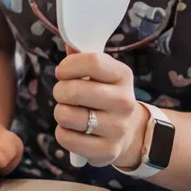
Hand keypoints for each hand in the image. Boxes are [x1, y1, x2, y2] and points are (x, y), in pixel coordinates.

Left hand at [53, 51, 147, 169]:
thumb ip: (84, 58)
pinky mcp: (107, 151)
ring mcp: (118, 128)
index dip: (68, 66)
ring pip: (65, 115)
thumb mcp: (103, 75)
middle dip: (60, 91)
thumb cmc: (107, 96)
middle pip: (73, 90)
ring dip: (60, 112)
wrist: (131, 133)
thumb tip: (68, 39)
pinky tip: (74, 130)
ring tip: (71, 112)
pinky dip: (63, 133)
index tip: (63, 72)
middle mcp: (124, 102)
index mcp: (123, 76)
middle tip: (64, 94)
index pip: (92, 62)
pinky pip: (65, 138)